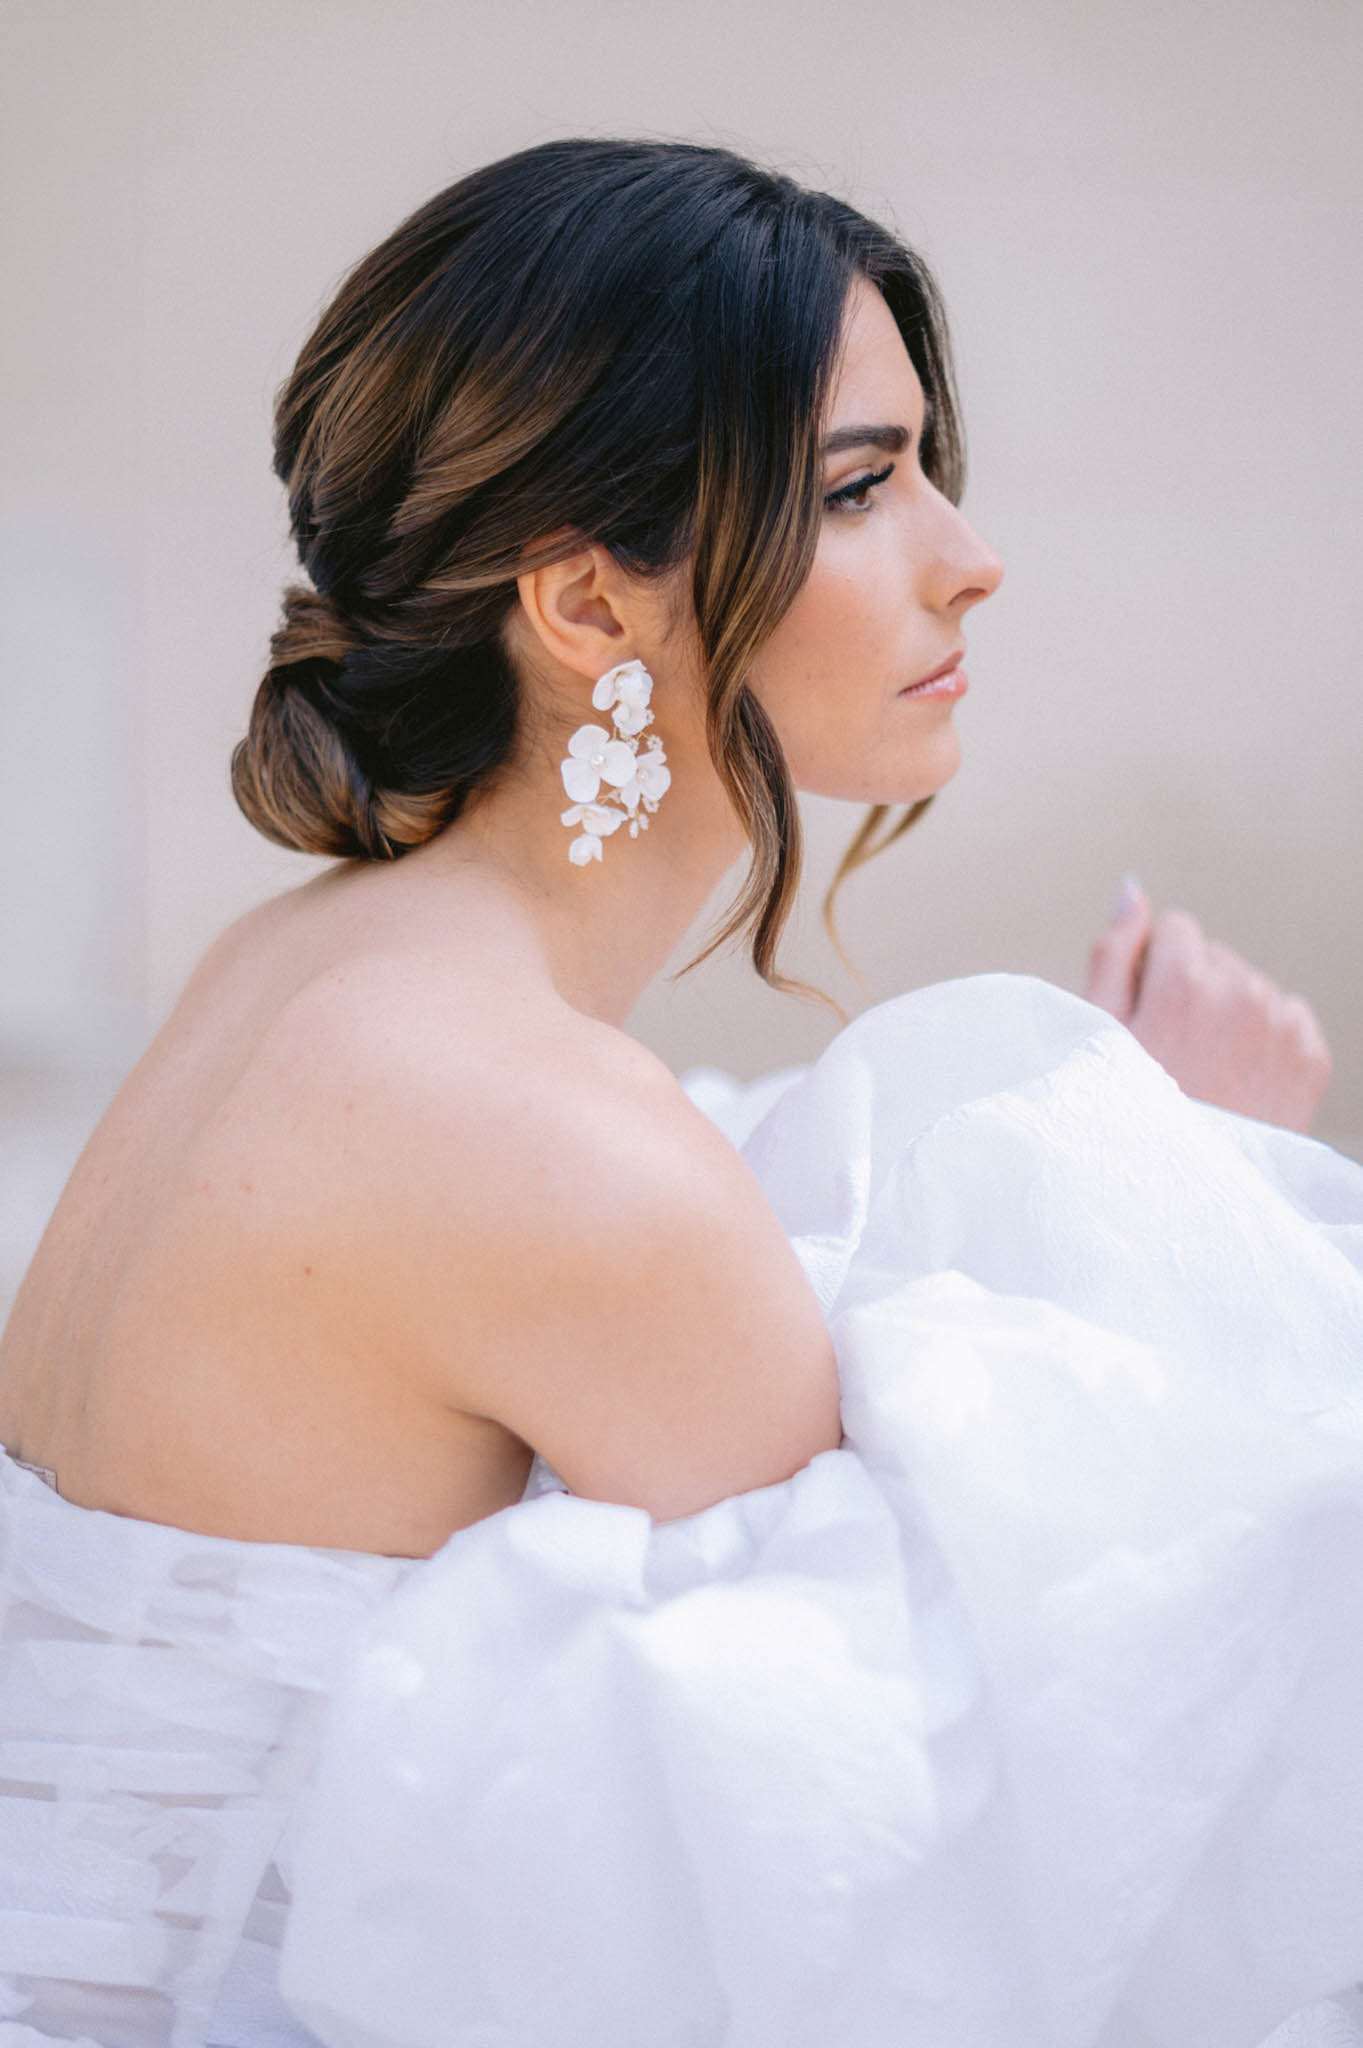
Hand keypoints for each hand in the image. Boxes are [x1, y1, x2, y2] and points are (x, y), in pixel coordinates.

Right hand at [1082, 877, 1333, 1133]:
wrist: (1188, 1195)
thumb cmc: (1128, 1118)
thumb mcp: (1097, 1035)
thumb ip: (1113, 952)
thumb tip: (1131, 890)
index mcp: (1184, 980)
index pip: (1172, 927)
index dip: (1150, 972)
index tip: (1144, 1019)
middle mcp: (1242, 991)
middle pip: (1212, 956)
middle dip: (1191, 990)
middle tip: (1171, 1055)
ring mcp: (1284, 1023)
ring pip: (1248, 985)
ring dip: (1228, 1014)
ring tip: (1204, 1072)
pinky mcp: (1311, 1054)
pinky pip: (1286, 1017)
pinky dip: (1264, 1040)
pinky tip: (1237, 1080)